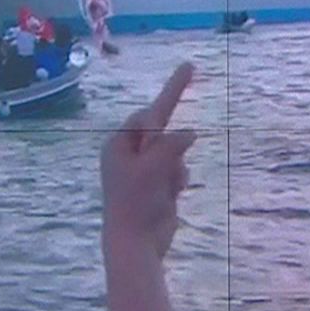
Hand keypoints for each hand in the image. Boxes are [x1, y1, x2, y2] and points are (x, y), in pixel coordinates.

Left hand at [101, 62, 195, 258]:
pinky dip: (178, 180)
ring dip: (176, 167)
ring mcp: (145, 171)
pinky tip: (171, 197)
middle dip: (171, 139)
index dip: (169, 93)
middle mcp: (130, 154)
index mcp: (119, 145)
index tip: (188, 68)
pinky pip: (178, 171)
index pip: (147, 113)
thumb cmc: (136, 201)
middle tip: (187, 72)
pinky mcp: (158, 186)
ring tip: (165, 188)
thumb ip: (170, 145)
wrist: (136, 242)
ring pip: (174, 153)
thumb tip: (189, 134)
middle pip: (160, 128)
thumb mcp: (153, 167)